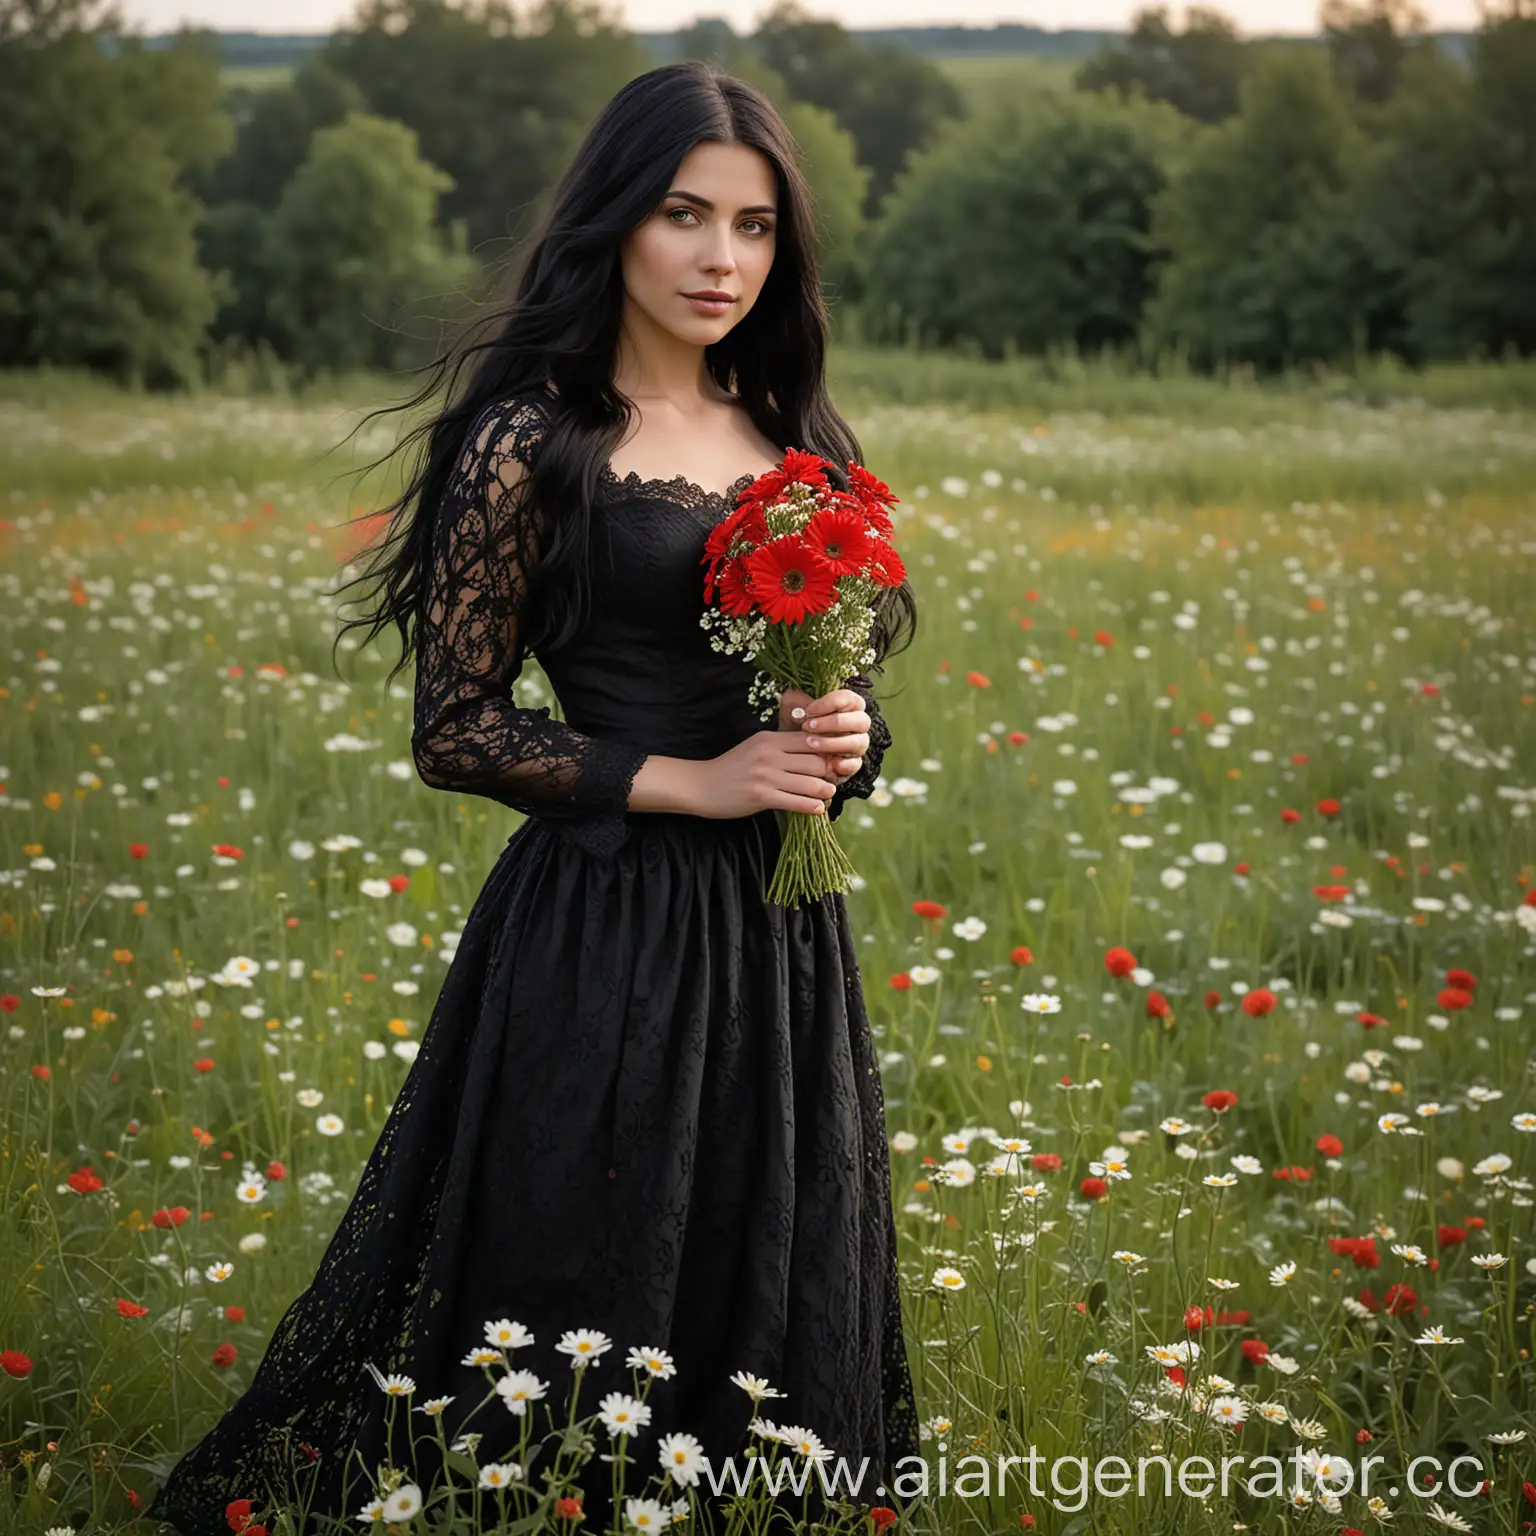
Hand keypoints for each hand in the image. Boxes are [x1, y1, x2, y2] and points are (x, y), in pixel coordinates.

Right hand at [692, 728, 843, 818]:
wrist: (701, 785)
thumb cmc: (732, 767)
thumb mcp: (756, 747)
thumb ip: (782, 747)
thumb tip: (816, 752)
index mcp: (769, 739)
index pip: (811, 741)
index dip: (826, 751)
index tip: (833, 760)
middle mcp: (769, 755)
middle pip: (816, 761)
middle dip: (829, 772)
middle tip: (834, 779)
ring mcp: (765, 776)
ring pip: (810, 783)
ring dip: (825, 791)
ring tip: (828, 794)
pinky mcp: (761, 797)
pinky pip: (797, 802)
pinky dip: (812, 806)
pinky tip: (818, 808)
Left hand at [778, 685, 869, 784]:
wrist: (792, 749)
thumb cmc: (797, 722)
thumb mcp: (791, 709)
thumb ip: (794, 702)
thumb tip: (801, 710)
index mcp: (848, 705)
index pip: (849, 698)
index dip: (830, 703)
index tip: (809, 710)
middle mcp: (858, 724)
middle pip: (861, 720)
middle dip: (833, 723)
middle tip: (808, 726)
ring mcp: (857, 744)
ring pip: (858, 742)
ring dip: (833, 743)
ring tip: (810, 743)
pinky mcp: (852, 763)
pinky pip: (856, 764)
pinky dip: (846, 765)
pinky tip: (832, 764)